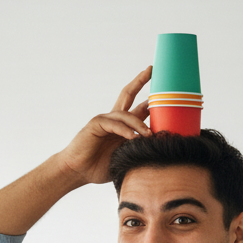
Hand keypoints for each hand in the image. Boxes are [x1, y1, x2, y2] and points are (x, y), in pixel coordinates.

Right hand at [56, 67, 152, 185]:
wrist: (77, 172)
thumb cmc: (99, 168)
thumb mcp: (125, 157)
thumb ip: (138, 149)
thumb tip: (159, 146)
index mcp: (121, 126)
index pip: (138, 109)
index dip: (150, 101)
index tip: (165, 93)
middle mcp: (113, 120)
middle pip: (128, 94)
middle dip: (140, 81)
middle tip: (151, 70)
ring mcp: (104, 120)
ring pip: (126, 114)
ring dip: (139, 124)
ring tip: (148, 135)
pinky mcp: (96, 125)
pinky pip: (114, 124)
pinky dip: (125, 131)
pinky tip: (132, 138)